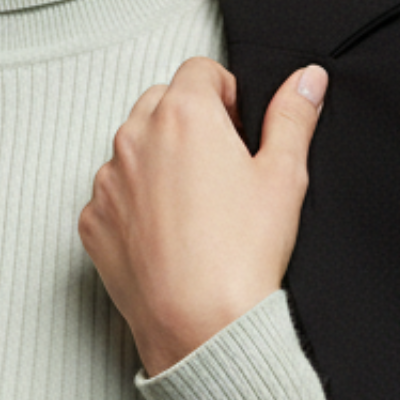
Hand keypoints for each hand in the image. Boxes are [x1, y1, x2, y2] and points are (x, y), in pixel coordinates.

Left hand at [78, 58, 327, 378]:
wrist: (201, 328)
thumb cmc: (241, 256)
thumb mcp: (283, 176)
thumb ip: (292, 117)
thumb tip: (306, 81)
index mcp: (183, 114)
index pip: (201, 71)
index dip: (228, 96)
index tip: (239, 130)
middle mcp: (135, 138)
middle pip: (162, 104)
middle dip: (191, 124)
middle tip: (223, 170)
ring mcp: (108, 181)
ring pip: (134, 149)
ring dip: (160, 162)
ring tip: (198, 209)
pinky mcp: (93, 220)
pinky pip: (114, 195)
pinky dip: (136, 205)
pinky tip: (171, 236)